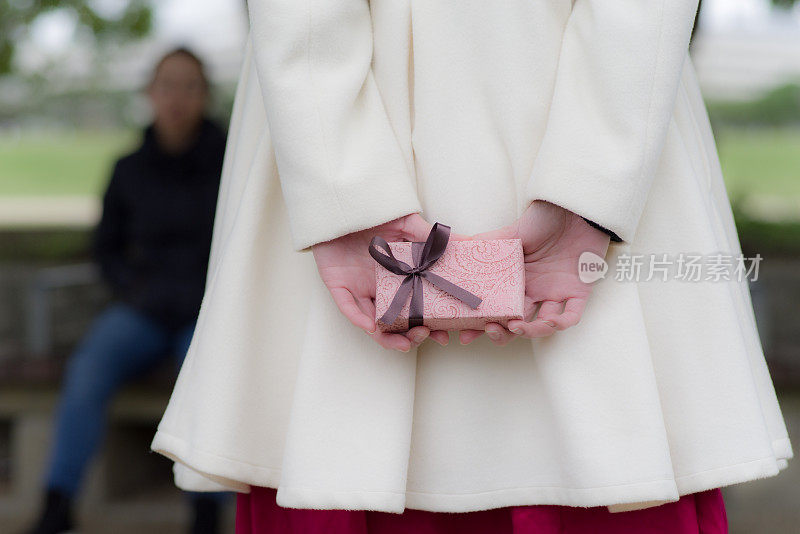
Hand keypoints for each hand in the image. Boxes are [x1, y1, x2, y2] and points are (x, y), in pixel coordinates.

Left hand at [311, 213, 469, 351]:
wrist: (341, 203)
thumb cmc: (373, 214)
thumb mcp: (406, 224)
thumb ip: (430, 237)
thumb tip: (466, 241)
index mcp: (397, 277)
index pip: (415, 307)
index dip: (429, 322)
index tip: (446, 333)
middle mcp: (379, 288)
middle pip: (396, 322)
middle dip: (411, 335)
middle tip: (425, 335)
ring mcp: (358, 289)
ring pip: (372, 323)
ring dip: (387, 337)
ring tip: (404, 344)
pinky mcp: (338, 285)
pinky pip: (347, 307)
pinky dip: (359, 318)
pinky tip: (372, 326)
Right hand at [459, 200, 610, 344]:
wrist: (575, 207)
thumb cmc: (544, 219)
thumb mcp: (512, 232)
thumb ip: (488, 243)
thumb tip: (455, 245)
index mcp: (516, 281)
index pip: (498, 309)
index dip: (482, 324)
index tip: (464, 333)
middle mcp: (534, 291)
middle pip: (517, 323)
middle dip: (503, 333)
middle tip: (490, 329)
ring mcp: (556, 293)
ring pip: (542, 325)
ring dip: (530, 331)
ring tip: (516, 326)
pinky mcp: (578, 292)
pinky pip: (571, 316)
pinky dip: (561, 323)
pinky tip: (549, 321)